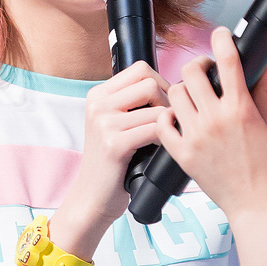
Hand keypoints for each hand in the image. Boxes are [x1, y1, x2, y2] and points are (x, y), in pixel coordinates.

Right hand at [53, 60, 167, 253]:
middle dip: (168, 100)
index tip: (165, 104)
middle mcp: (98, 104)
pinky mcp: (114, 144)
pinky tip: (160, 149)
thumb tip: (174, 87)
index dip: (161, 83)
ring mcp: (103, 123)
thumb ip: (133, 103)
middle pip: (149, 82)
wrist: (92, 197)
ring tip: (166, 137)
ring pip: (156, 106)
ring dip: (169, 122)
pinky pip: (155, 129)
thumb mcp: (114, 124)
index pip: (140, 68)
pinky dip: (165, 138)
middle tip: (169, 122)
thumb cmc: (113, 162)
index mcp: (98, 95)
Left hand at [157, 26, 266, 224]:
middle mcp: (215, 119)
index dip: (222, 40)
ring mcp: (196, 137)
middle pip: (192, 72)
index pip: (228, 61)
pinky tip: (177, 118)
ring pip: (174, 95)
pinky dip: (167, 117)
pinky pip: (163, 125)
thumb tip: (265, 65)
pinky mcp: (182, 155)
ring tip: (191, 97)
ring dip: (181, 90)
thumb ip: (264, 93)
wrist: (257, 207)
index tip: (221, 34)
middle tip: (204, 72)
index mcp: (241, 109)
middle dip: (198, 65)